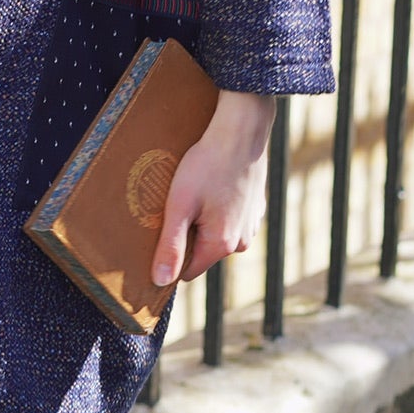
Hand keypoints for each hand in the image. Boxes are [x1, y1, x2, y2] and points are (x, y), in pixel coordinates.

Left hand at [152, 89, 274, 287]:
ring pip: (216, 233)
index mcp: (222, 245)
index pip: (188, 272)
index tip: (158, 235)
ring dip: (203, 219)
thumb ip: (171, 245)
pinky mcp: (255, 207)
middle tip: (175, 205)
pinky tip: (211, 184)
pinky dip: (219, 206)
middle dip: (186, 234)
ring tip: (193, 191)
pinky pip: (229, 217)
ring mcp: (251, 224)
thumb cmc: (207, 165)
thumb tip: (160, 281)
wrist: (241, 131)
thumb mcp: (180, 204)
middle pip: (202, 251)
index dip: (170, 257)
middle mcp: (241, 242)